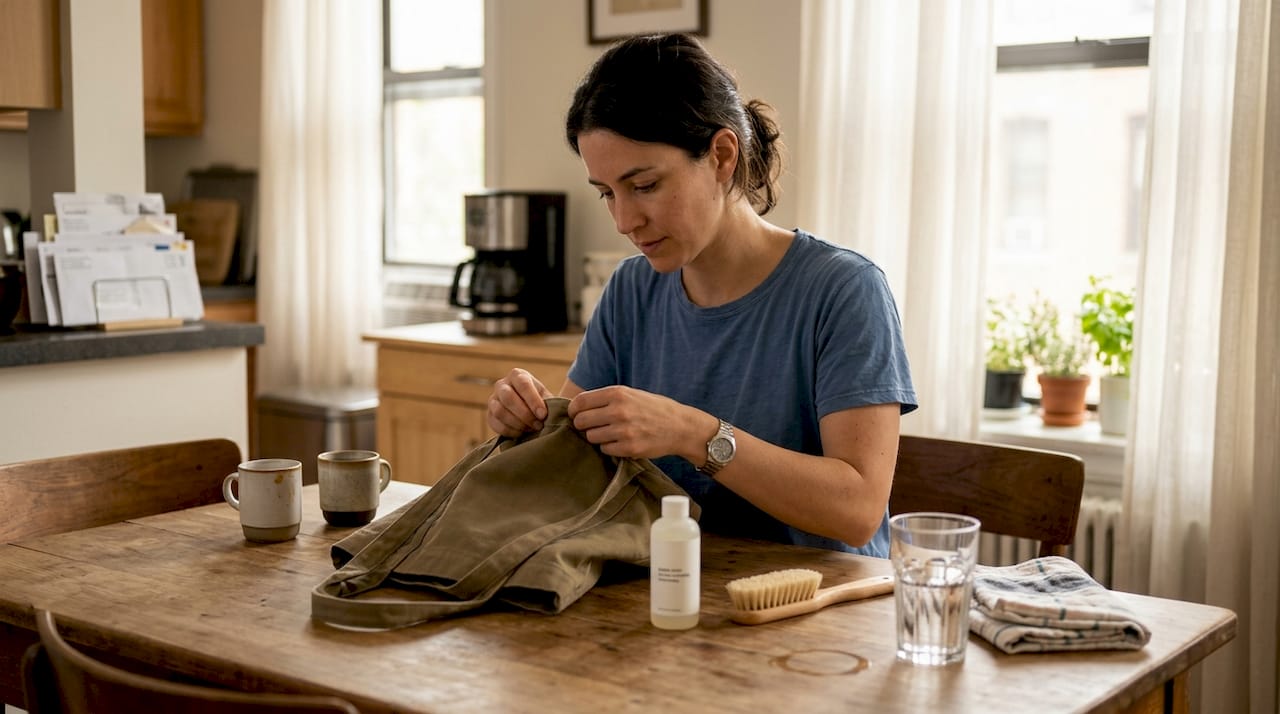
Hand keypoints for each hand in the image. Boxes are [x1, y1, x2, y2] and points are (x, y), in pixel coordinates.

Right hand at [487, 368, 552, 436]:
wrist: (530, 412)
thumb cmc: (541, 403)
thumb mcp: (547, 398)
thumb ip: (551, 403)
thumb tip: (559, 412)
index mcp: (518, 375)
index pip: (523, 385)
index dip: (533, 401)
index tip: (543, 415)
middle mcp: (502, 384)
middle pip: (508, 398)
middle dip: (525, 414)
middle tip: (538, 425)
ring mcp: (493, 400)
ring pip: (500, 411)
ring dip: (517, 423)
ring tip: (531, 429)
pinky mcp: (489, 415)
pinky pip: (495, 424)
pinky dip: (510, 431)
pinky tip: (522, 433)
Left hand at [567, 386, 707, 460]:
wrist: (680, 426)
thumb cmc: (653, 409)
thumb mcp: (631, 394)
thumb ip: (606, 398)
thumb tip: (577, 408)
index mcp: (617, 393)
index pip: (580, 402)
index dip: (574, 411)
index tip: (576, 415)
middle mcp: (618, 411)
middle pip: (582, 422)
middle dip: (583, 425)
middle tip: (593, 426)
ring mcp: (624, 431)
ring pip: (591, 437)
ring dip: (597, 437)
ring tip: (611, 434)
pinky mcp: (629, 448)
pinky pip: (605, 450)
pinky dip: (609, 447)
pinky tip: (621, 442)